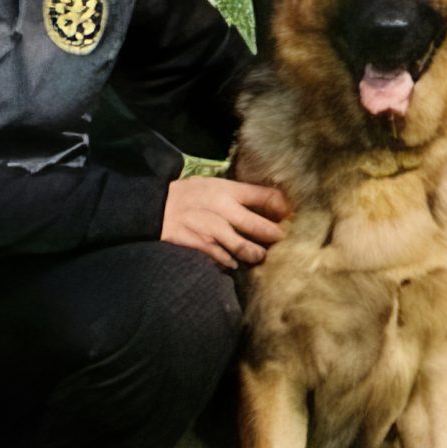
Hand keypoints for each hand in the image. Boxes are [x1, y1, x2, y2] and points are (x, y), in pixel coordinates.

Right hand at [163, 175, 289, 270]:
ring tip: (262, 256)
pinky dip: (232, 262)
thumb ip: (237, 193)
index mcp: (228, 190)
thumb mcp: (213, 184)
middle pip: (260, 225)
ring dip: (256, 254)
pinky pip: (224, 258)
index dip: (284, 208)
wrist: (155, 206)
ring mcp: (211, 228)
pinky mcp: (200, 244)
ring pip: (244, 246)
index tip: (291, 216)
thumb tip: (266, 203)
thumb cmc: (188, 194)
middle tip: (283, 242)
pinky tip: (235, 263)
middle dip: (275, 236)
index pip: (266, 196)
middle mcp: (223, 208)